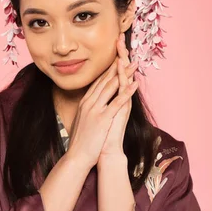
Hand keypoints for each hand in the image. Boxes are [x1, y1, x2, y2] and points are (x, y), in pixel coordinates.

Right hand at [65, 42, 137, 171]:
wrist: (76, 156)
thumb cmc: (81, 143)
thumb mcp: (83, 123)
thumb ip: (87, 113)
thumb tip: (90, 109)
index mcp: (85, 103)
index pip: (98, 82)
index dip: (108, 70)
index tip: (117, 60)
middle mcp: (89, 103)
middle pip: (105, 80)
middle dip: (117, 66)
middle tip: (127, 54)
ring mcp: (95, 110)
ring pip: (111, 87)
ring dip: (124, 74)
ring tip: (134, 64)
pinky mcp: (102, 119)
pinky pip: (117, 102)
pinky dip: (126, 92)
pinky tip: (135, 84)